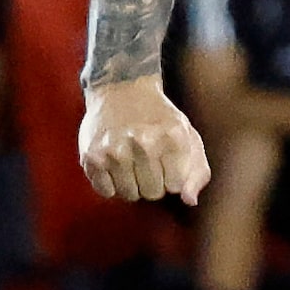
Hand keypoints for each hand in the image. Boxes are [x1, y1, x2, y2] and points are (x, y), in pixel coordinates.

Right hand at [80, 77, 210, 203]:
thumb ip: (198, 171)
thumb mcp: (188, 136)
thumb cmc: (160, 118)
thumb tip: (189, 201)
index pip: (174, 186)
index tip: (165, 161)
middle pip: (152, 193)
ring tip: (130, 161)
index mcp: (172, 138)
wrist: (121, 88)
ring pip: (129, 194)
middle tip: (146, 160)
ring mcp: (115, 150)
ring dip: (131, 183)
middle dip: (152, 181)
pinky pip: (105, 191)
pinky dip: (110, 184)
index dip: (170, 177)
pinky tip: (113, 164)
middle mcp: (143, 143)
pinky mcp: (91, 156)